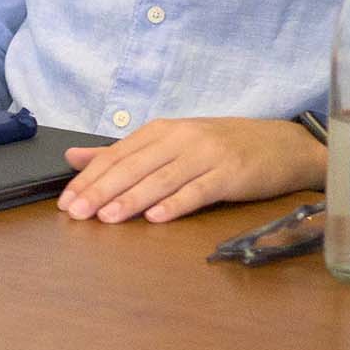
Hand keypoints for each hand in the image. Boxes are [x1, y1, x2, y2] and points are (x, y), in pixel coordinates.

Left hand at [56, 116, 321, 223]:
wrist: (283, 145)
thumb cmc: (222, 146)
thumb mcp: (171, 142)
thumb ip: (123, 153)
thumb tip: (73, 157)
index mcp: (161, 131)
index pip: (116, 155)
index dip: (89, 178)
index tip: (65, 201)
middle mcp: (181, 139)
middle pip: (133, 166)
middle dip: (101, 190)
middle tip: (76, 213)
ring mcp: (207, 155)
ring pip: (161, 178)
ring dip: (132, 199)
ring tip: (107, 218)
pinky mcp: (231, 174)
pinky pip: (199, 190)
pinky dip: (176, 203)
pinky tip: (156, 217)